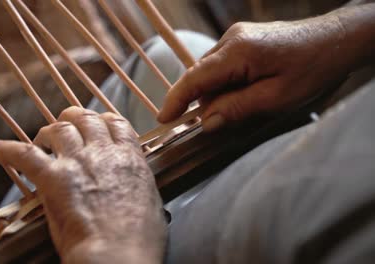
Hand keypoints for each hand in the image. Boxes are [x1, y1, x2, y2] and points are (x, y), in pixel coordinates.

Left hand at [0, 107, 165, 263]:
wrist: (117, 253)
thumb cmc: (139, 239)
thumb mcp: (150, 202)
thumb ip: (138, 185)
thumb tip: (134, 187)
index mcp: (129, 158)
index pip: (116, 123)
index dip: (103, 120)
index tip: (97, 124)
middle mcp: (103, 152)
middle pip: (86, 118)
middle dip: (74, 118)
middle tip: (66, 126)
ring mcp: (77, 162)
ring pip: (59, 128)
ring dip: (48, 132)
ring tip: (42, 140)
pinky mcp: (53, 178)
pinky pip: (25, 154)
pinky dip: (8, 150)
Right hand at [158, 14, 353, 130]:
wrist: (337, 39)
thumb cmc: (313, 67)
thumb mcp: (276, 97)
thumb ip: (237, 108)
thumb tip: (207, 122)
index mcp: (237, 52)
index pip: (194, 79)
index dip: (175, 100)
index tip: (163, 119)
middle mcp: (232, 39)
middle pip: (201, 76)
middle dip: (202, 102)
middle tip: (215, 125)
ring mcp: (237, 37)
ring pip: (211, 71)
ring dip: (216, 93)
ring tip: (242, 107)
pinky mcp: (244, 39)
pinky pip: (223, 64)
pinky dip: (225, 83)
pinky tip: (244, 93)